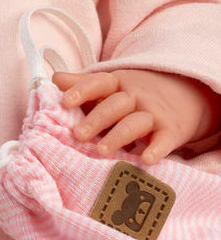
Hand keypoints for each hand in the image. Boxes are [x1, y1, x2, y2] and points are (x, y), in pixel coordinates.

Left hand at [52, 68, 220, 164]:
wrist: (186, 93)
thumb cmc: (135, 93)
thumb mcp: (112, 83)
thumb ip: (83, 82)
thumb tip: (53, 79)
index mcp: (117, 82)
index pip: (98, 83)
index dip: (81, 90)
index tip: (65, 101)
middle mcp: (135, 96)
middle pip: (114, 106)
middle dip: (95, 120)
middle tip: (77, 135)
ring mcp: (154, 113)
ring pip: (134, 123)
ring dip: (118, 136)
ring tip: (100, 151)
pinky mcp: (171, 131)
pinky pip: (163, 141)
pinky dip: (156, 150)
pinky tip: (146, 159)